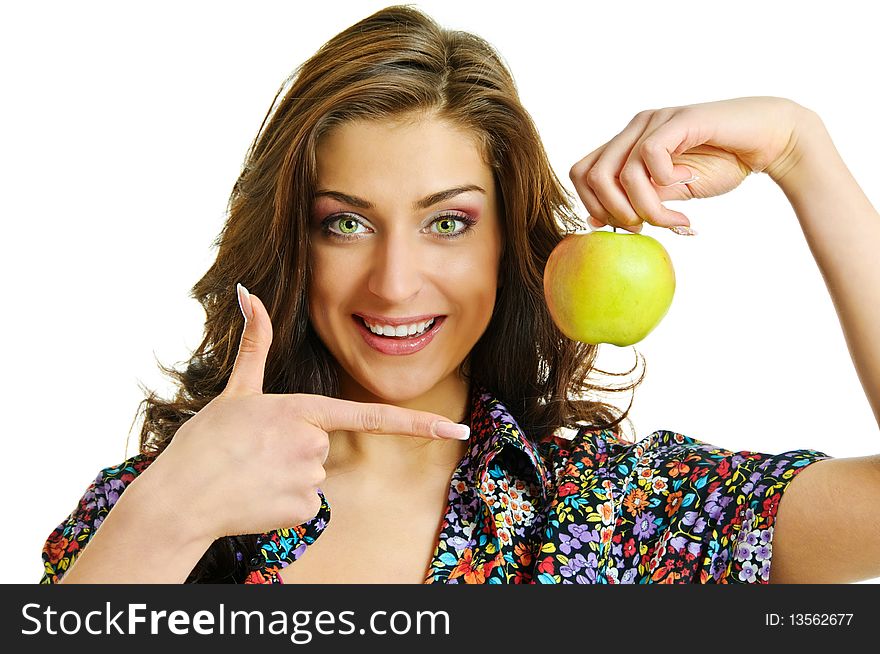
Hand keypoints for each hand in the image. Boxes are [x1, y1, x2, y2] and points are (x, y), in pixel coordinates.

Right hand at [144, 285, 469, 541]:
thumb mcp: (235, 390)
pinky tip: (256, 497)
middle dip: (296, 451)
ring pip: (315, 476)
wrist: (178, 498)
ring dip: (288, 477)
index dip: (420, 424)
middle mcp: (314, 443)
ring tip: (252, 474)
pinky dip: (284, 503)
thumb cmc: (205, 442)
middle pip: (324, 446)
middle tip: (255, 454)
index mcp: (302, 409)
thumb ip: (255, 343)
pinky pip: (307, 504)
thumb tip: (247, 292)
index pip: (373, 416)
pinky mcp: (302, 510)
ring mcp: (310, 478)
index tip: (457, 430)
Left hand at [569, 96, 809, 232]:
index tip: (626, 227)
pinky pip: (649, 156)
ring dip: (646, 208)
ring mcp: (655, 121)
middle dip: (614, 213)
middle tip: (645, 228)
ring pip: (620, 173)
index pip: (581, 174)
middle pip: (589, 175)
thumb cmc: (721, 164)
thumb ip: (638, 201)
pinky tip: (688, 184)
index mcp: (626, 144)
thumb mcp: (671, 192)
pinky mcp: (679, 119)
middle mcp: (635, 128)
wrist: (770, 141)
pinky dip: (664, 183)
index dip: (593, 206)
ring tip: (675, 220)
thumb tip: (597, 221)